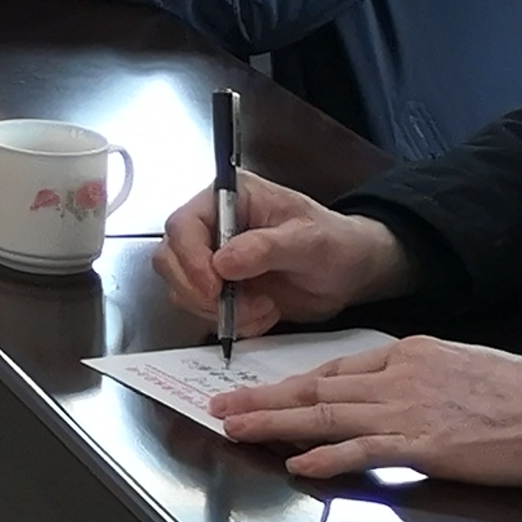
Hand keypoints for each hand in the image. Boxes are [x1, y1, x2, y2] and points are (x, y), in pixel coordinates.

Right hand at [154, 170, 406, 330]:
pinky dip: (231, 322)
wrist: (352, 272)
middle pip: (170, 258)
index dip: (189, 257)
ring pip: (182, 289)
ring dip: (218, 310)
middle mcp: (211, 228)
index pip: (183, 224)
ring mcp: (212, 261)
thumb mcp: (309, 240)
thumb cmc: (335, 242)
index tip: (213, 286)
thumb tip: (223, 262)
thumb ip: (267, 247)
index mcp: (227, 199)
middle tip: (232, 307)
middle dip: (198, 290)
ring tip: (263, 309)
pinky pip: (203, 312)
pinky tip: (263, 315)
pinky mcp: (220, 291)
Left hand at [203, 333, 521, 487]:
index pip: (338, 368)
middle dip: (265, 399)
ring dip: (275, 423)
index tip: (264, 390)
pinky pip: (364, 450)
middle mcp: (401, 376)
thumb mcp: (466, 368)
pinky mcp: (428, 445)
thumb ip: (425, 379)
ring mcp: (411, 410)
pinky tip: (298, 462)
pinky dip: (326, 456)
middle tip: (224, 408)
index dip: (295, 383)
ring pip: (326, 415)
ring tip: (236, 430)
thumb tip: (398, 399)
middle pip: (318, 389)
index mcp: (411, 354)